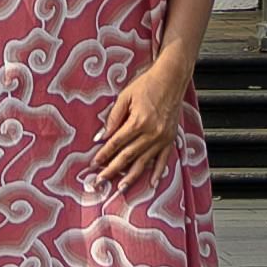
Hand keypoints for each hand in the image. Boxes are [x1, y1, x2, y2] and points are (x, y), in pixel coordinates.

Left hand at [90, 54, 189, 190]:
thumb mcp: (125, 96)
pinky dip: (157, 173)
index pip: (116, 142)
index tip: (94, 163)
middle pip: (128, 156)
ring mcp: (162, 138)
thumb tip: (101, 136)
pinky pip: (163, 160)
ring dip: (131, 177)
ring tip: (120, 188)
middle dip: (113, 170)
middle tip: (100, 181)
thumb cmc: (147, 84)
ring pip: (144, 162)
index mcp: (138, 121)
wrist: (172, 78)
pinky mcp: (170, 139)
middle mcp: (151, 133)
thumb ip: (113, 117)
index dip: (104, 154)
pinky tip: (151, 183)